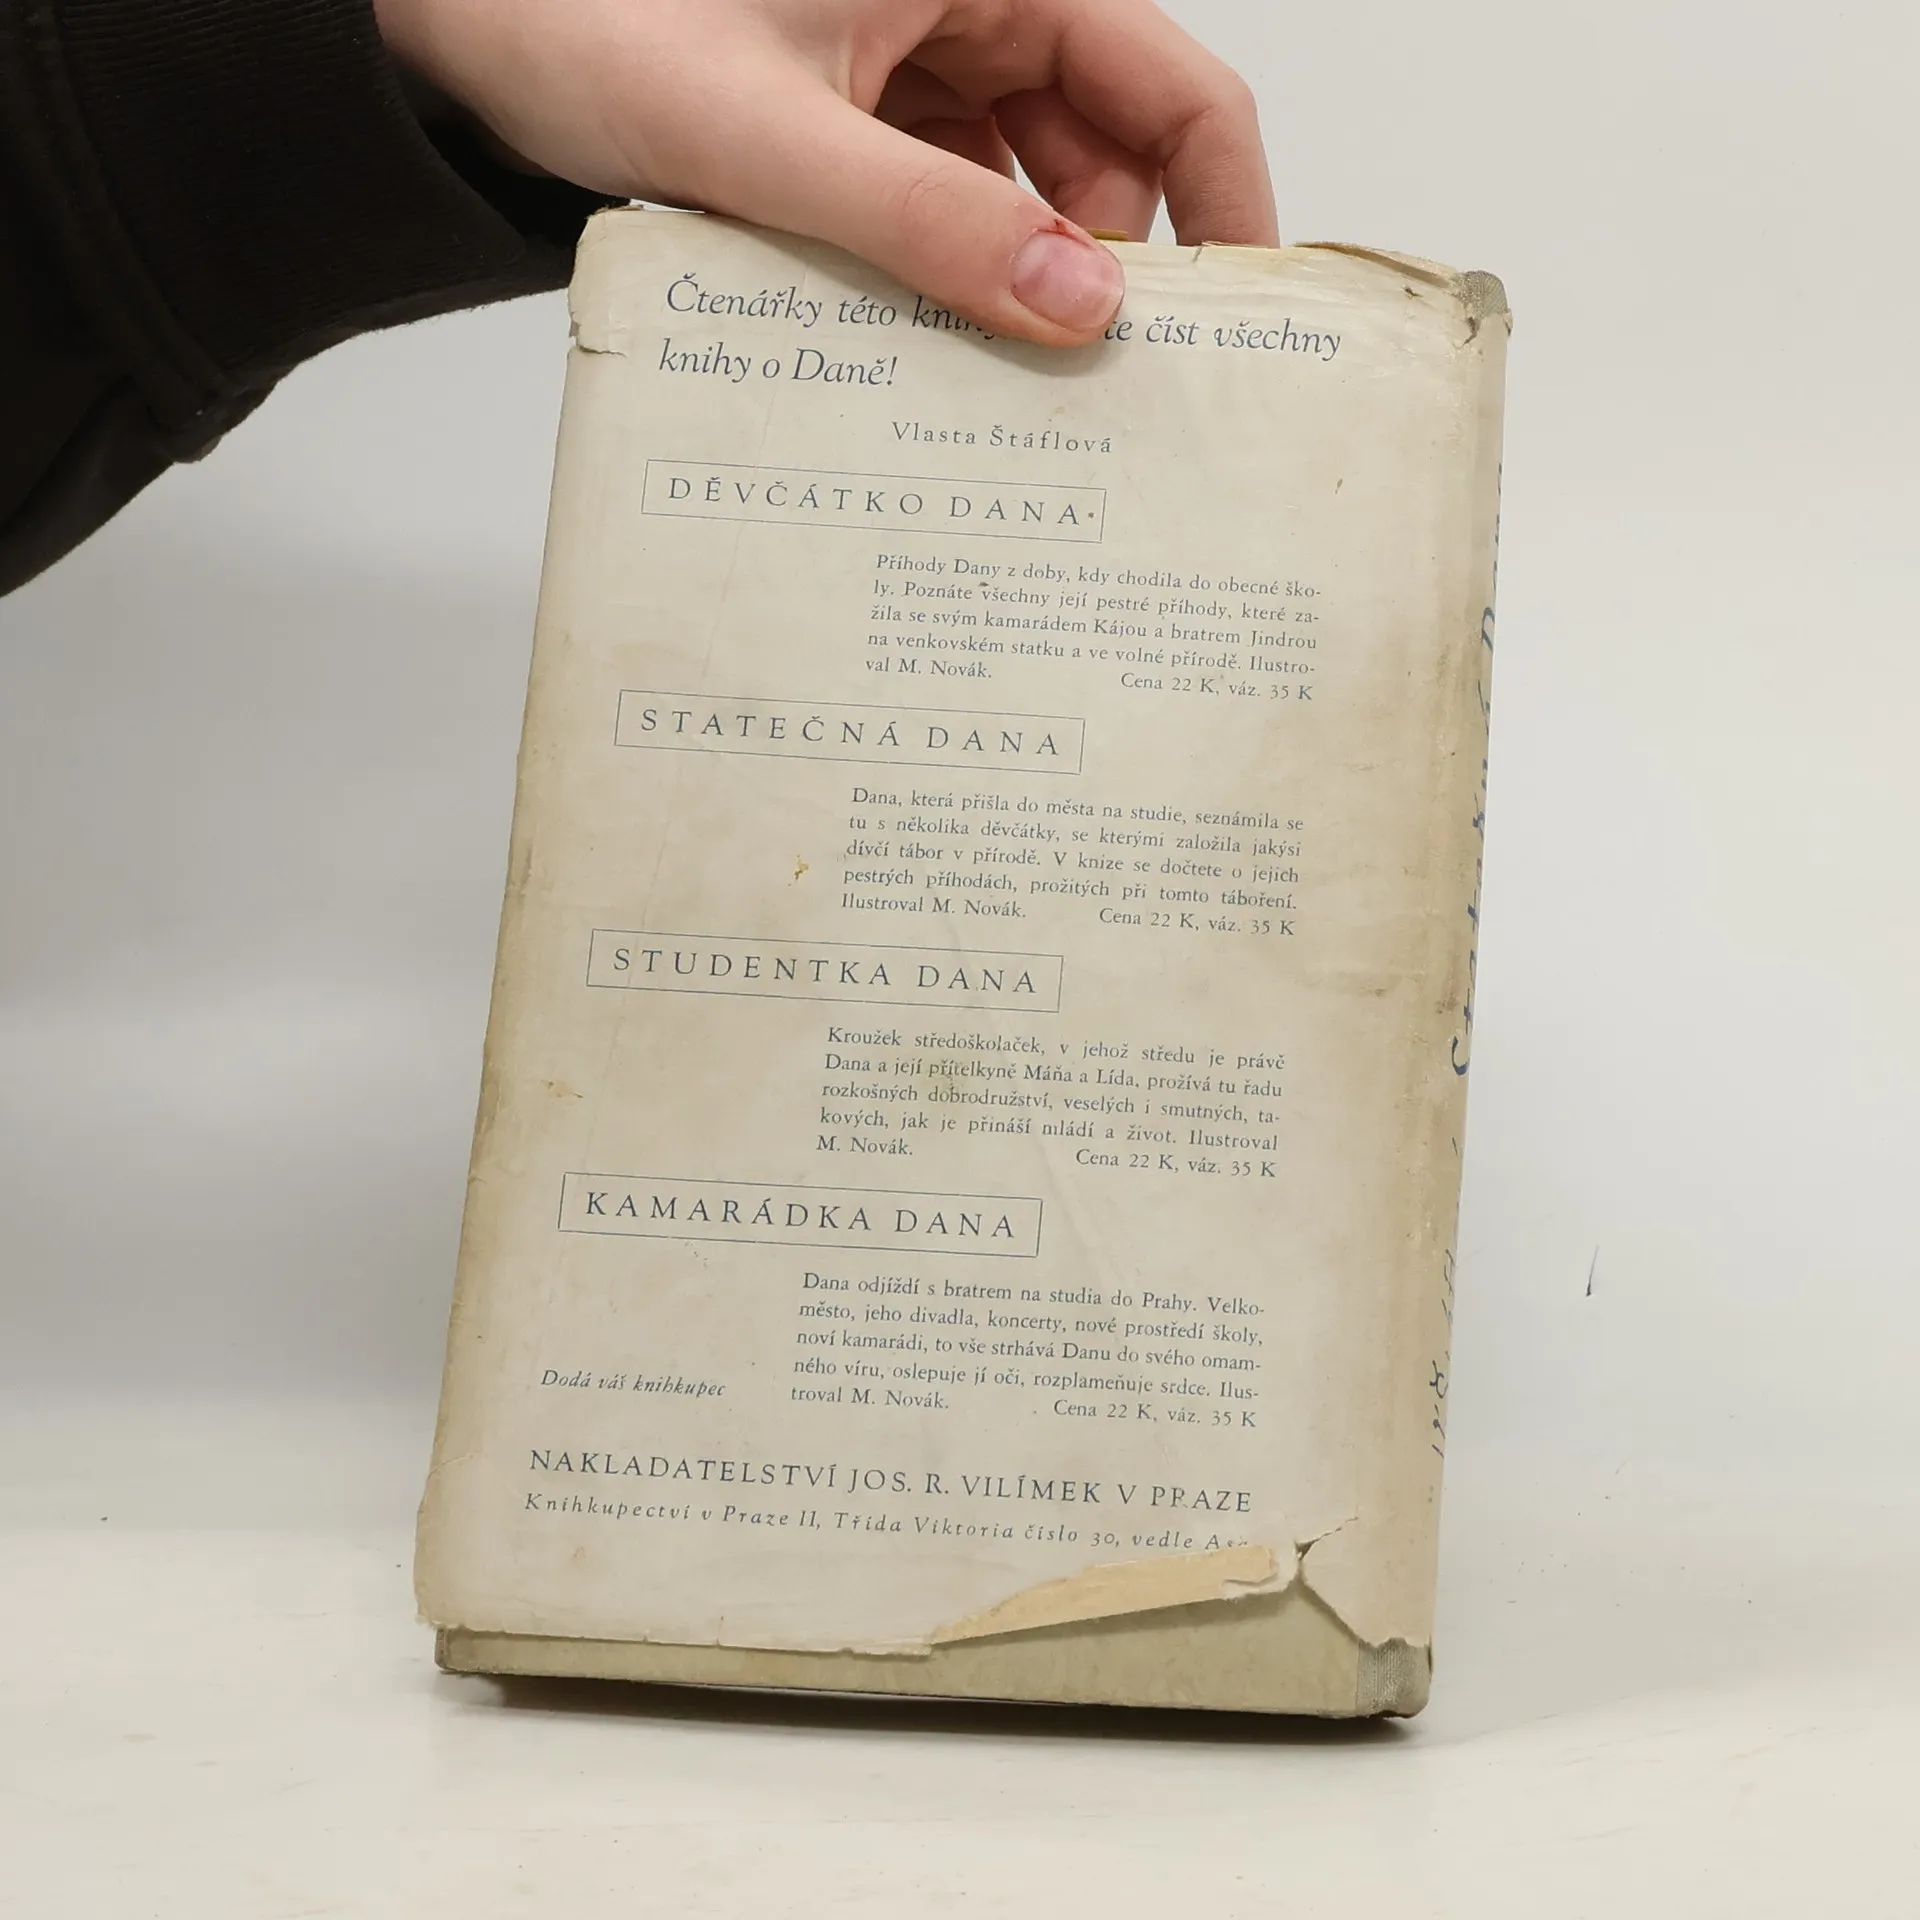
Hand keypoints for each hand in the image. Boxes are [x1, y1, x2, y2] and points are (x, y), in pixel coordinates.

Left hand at [372, 0, 1275, 345]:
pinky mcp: (871, 112)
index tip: (1234, 329)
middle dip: (1111, 265)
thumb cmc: (582, 25)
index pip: (1172, 82)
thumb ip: (927, 223)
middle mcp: (972, 1)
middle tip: (1102, 394)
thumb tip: (1078, 310)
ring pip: (1032, 182)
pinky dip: (957, 267)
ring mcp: (921, 59)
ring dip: (1025, 278)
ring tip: (1012, 386)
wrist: (463, 28)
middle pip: (1111, 146)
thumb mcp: (768, 140)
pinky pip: (956, 196)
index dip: (1224, 205)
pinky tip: (938, 341)